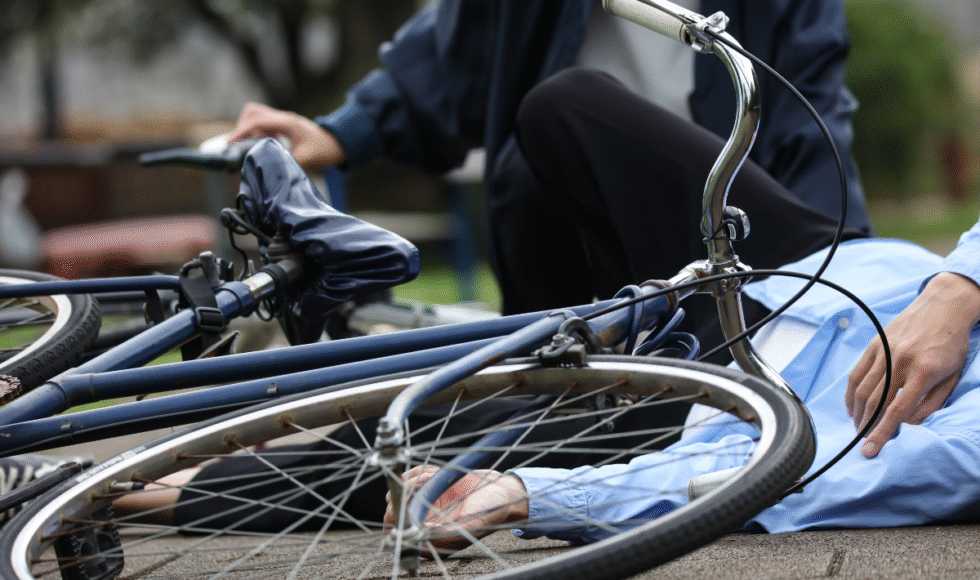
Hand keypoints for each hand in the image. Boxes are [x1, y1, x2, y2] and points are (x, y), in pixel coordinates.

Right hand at [226, 102, 346, 169]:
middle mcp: (283, 117)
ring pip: (255, 116)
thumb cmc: (325, 149)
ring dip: (248, 130)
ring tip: (248, 148)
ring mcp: (282, 120)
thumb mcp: (307, 158)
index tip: (230, 144)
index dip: (240, 131)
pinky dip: (257, 133)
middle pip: (252, 112)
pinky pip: (263, 124)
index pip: (256, 121)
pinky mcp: (283, 125)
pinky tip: (261, 147)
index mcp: (287, 122)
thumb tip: (267, 167)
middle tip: (238, 146)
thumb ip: (287, 161)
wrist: (338, 143)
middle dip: (242, 128)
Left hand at [384, 466, 528, 553]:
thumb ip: (447, 532)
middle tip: (425, 482)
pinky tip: (436, 472)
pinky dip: (420, 471)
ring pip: (398, 492)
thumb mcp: (473, 523)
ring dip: (413, 479)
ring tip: (434, 476)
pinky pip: (410, 477)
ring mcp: (424, 505)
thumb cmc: (492, 510)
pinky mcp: (426, 488)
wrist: (502, 490)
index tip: (411, 500)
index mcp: (433, 541)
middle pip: (393, 512)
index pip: (401, 534)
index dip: (400, 517)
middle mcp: (425, 524)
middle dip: (405, 493)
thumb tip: (420, 534)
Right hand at [846, 272, 979, 457]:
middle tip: (863, 443)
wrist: (944, 306)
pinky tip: (853, 407)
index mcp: (923, 373)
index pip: (896, 411)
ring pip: (862, 390)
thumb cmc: (952, 344)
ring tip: (859, 428)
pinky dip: (851, 394)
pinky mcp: (874, 345)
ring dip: (858, 413)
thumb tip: (909, 423)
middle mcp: (900, 362)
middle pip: (874, 402)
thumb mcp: (952, 376)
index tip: (869, 451)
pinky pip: (856, 374)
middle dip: (865, 427)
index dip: (880, 433)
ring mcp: (884, 352)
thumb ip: (931, 403)